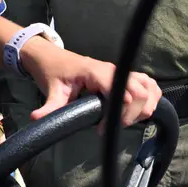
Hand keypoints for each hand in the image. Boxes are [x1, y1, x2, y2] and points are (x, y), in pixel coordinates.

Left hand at [20, 41, 160, 127]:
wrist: (52, 58)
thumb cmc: (53, 72)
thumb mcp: (51, 90)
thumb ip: (49, 108)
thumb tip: (36, 120)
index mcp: (96, 72)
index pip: (120, 91)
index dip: (118, 112)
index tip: (102, 128)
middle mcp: (114, 70)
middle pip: (140, 92)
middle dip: (132, 114)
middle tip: (114, 126)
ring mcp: (121, 71)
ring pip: (149, 87)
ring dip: (144, 107)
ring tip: (126, 120)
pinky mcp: (125, 75)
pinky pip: (149, 83)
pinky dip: (151, 97)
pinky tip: (139, 111)